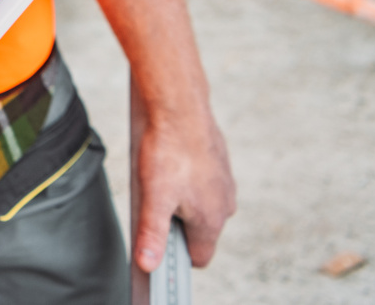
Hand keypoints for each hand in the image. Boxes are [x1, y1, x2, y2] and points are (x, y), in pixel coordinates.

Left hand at [133, 105, 235, 270]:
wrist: (181, 108)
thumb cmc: (168, 152)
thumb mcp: (153, 197)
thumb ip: (152, 233)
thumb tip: (148, 265)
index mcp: (211, 221)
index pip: (199, 258)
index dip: (176, 255)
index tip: (157, 242)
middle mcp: (225, 206)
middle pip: (198, 231)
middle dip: (175, 223)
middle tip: (151, 201)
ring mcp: (226, 185)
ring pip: (201, 205)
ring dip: (180, 199)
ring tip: (158, 178)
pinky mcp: (220, 165)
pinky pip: (203, 183)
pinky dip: (187, 179)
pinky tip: (170, 164)